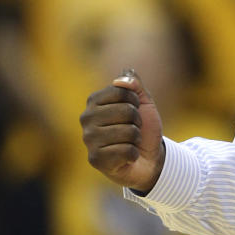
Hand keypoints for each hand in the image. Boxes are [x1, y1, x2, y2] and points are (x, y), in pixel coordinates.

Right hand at [80, 69, 164, 192]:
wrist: (148, 158)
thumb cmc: (143, 128)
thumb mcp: (144, 102)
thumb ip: (135, 84)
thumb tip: (124, 75)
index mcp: (94, 101)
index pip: (121, 90)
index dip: (136, 101)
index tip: (134, 110)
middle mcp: (86, 118)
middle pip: (126, 111)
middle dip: (138, 121)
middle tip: (133, 129)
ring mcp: (89, 140)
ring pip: (128, 132)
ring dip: (136, 138)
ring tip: (130, 142)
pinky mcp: (95, 159)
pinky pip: (126, 151)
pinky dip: (133, 154)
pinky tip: (127, 157)